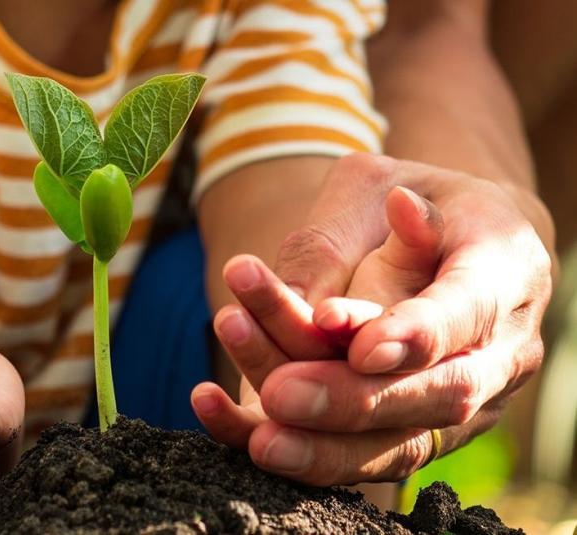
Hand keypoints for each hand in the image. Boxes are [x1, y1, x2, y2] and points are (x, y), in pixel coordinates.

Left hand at [192, 154, 551, 485]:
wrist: (446, 243)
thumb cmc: (405, 200)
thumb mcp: (377, 185)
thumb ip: (352, 231)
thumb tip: (344, 270)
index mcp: (503, 272)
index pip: (467, 311)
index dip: (414, 332)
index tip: (355, 342)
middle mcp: (498, 352)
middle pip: (439, 394)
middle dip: (355, 400)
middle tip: (280, 393)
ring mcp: (461, 403)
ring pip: (400, 444)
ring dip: (322, 445)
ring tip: (255, 434)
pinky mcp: (413, 432)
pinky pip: (361, 458)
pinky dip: (296, 454)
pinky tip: (232, 426)